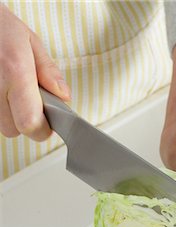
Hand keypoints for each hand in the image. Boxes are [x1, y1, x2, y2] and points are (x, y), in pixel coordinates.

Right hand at [0, 3, 70, 140]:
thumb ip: (48, 72)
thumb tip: (64, 96)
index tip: (48, 123)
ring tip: (11, 90)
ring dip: (10, 115)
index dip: (41, 129)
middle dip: (26, 122)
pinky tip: (1, 89)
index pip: (30, 123)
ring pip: (1, 125)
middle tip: (29, 102)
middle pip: (14, 129)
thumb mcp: (30, 42)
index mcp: (15, 72)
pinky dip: (0, 107)